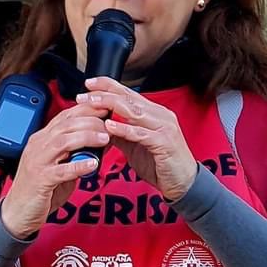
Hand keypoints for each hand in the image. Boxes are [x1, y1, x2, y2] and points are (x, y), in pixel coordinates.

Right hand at [0, 95, 113, 240]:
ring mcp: (38, 162)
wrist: (17, 213)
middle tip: (109, 124)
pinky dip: (78, 166)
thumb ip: (74, 153)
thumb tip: (97, 143)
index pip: (64, 117)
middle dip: (90, 121)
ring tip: (105, 138)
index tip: (104, 107)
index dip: (85, 110)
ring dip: (86, 137)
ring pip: (62, 142)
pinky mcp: (40, 180)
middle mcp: (38, 146)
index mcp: (42, 140)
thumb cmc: (39, 189)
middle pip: (65, 125)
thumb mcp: (58, 165)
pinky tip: (93, 164)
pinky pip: (61, 171)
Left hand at [85, 76, 200, 200]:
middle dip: (104, 94)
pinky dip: (125, 129)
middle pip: (129, 99)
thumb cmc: (160, 163)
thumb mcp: (135, 145)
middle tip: (84, 95)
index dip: (108, 86)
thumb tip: (101, 126)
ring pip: (135, 112)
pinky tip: (110, 126)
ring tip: (92, 104)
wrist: (182, 182)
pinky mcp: (165, 143)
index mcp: (153, 113)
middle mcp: (160, 115)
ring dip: (111, 106)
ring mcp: (164, 127)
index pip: (129, 93)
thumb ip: (121, 133)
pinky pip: (142, 134)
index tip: (89, 84)